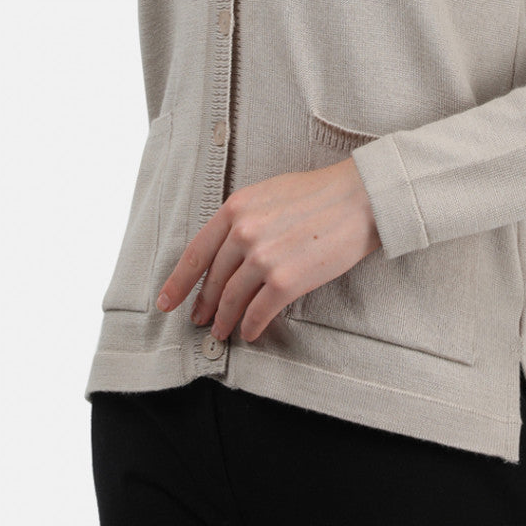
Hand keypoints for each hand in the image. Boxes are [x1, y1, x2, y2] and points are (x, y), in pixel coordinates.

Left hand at [156, 157, 381, 342]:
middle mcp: (244, 233)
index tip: (166, 301)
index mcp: (237, 208)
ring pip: (232, 300)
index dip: (179, 281)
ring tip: (221, 331)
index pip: (196, 252)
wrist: (359, 198)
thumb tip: (227, 248)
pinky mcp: (286, 281)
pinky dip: (251, 327)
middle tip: (199, 319)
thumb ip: (244, 218)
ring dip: (224, 320)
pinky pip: (258, 313)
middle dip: (204, 304)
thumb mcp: (269, 193)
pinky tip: (249, 333)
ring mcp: (264, 258)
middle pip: (214, 280)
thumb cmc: (319, 193)